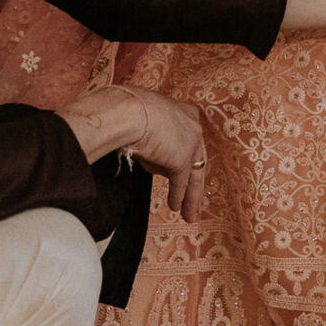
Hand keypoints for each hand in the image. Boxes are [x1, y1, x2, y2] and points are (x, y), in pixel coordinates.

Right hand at [67, 84, 211, 222]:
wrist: (129, 111)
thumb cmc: (128, 111)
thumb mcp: (145, 121)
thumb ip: (152, 138)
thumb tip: (149, 156)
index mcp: (184, 113)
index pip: (190, 140)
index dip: (189, 158)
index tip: (187, 172)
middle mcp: (192, 126)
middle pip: (197, 161)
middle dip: (195, 185)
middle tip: (195, 201)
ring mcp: (190, 143)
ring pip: (193, 175)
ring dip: (190, 198)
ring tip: (189, 214)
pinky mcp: (181, 159)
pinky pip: (180, 183)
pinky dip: (177, 197)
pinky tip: (175, 207)